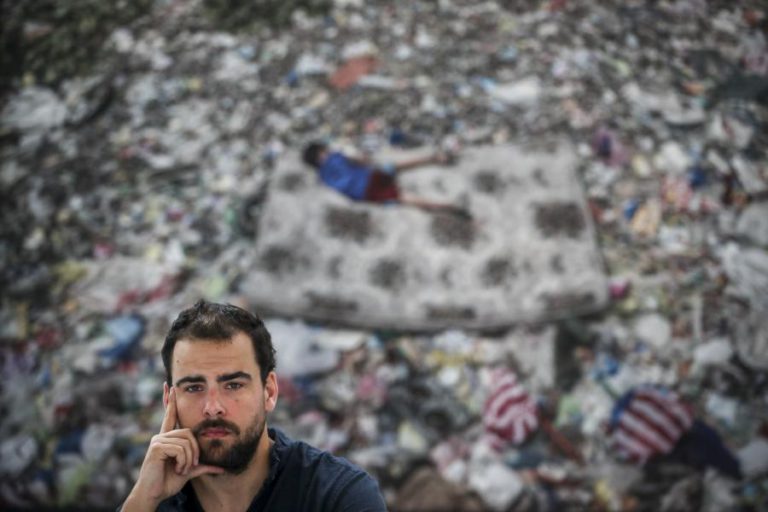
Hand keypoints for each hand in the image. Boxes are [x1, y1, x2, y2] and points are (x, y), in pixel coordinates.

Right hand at [123, 387, 223, 509]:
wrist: (154, 494)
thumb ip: (202, 465)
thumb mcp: (189, 471)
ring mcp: (158, 440)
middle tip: (191, 466)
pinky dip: (183, 461)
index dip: (171, 401)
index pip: (170, 415)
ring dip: (189, 459)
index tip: (170, 386)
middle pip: (189, 432)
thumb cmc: (168, 482)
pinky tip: (176, 468)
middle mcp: (161, 436)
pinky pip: (180, 449)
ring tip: (181, 469)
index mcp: (168, 438)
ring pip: (186, 441)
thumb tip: (221, 468)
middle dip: (195, 451)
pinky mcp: (157, 447)